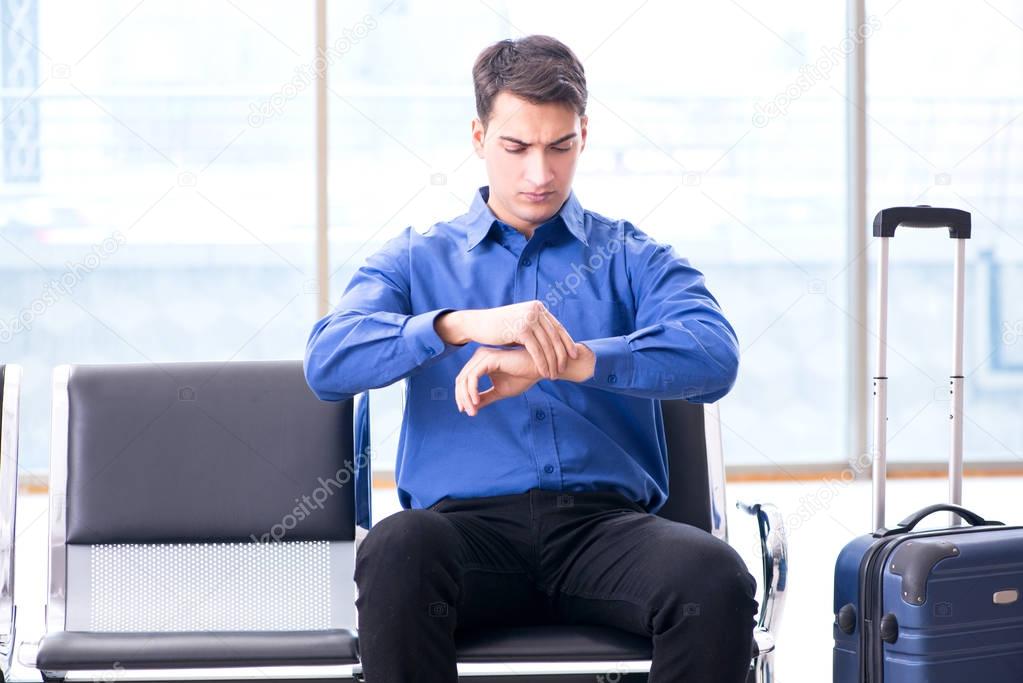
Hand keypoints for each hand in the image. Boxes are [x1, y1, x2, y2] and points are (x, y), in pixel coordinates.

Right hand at [437, 301, 577, 378]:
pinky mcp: (521, 329)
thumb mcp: (520, 324)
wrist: (477, 324)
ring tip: (554, 375)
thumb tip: (551, 339)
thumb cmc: (499, 327)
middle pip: (555, 336)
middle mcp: (535, 310)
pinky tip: (544, 372)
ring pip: (547, 345)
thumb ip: (535, 328)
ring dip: (553, 362)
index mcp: (538, 307)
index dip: (567, 342)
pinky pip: (536, 350)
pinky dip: (542, 363)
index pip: (557, 327)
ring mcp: (529, 319)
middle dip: (561, 355)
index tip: (573, 355)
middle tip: (564, 369)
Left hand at [455, 346, 542, 415]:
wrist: (539, 370)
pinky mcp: (489, 359)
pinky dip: (472, 390)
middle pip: (460, 379)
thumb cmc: (522, 377)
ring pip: (464, 379)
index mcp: (481, 363)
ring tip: (473, 410)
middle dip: (462, 398)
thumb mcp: (499, 391)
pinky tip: (477, 401)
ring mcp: (483, 356)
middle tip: (470, 413)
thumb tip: (470, 408)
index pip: (463, 380)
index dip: (462, 397)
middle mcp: (479, 357)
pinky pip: (473, 377)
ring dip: (466, 397)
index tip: (467, 412)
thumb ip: (485, 397)